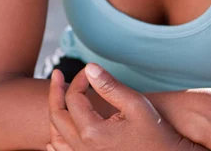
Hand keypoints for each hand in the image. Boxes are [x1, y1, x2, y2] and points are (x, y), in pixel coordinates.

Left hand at [48, 63, 205, 150]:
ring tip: (57, 96)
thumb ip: (110, 86)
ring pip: (55, 136)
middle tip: (57, 74)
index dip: (79, 79)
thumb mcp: (135, 103)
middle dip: (56, 92)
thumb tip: (89, 68)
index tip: (90, 71)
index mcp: (92, 132)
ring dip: (55, 113)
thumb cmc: (155, 132)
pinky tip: (56, 132)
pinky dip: (56, 139)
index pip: (73, 98)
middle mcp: (83, 149)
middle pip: (57, 116)